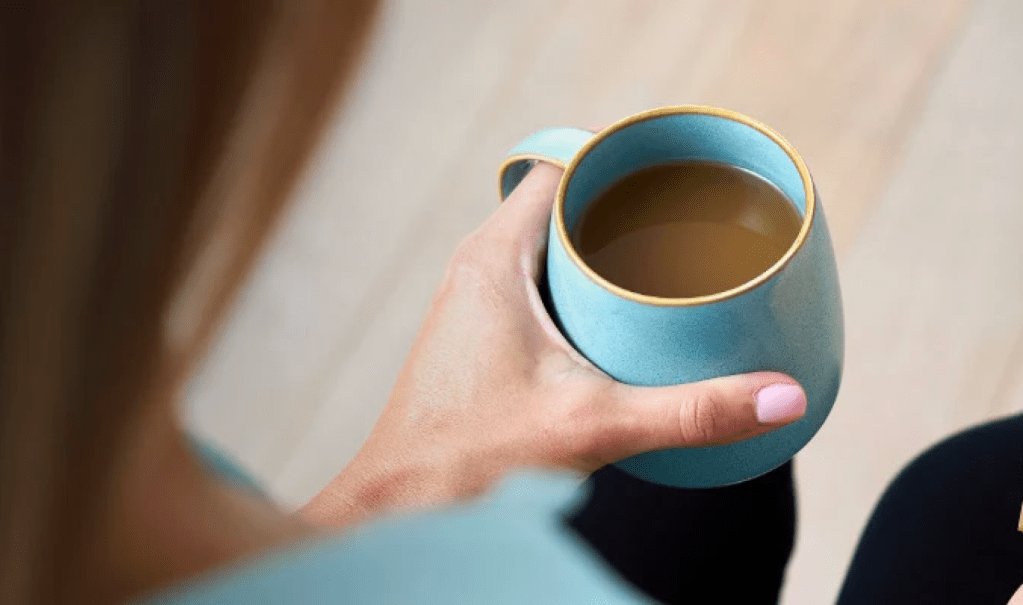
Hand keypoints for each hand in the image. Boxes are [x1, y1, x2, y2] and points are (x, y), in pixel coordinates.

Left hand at [302, 162, 806, 526]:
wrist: (401, 507)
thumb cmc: (469, 458)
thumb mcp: (595, 425)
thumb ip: (694, 410)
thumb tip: (783, 395)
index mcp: (493, 258)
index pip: (559, 170)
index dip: (614, 165)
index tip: (668, 180)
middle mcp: (475, 268)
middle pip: (557, 207)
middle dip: (619, 213)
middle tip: (680, 232)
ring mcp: (471, 301)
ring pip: (544, 248)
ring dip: (596, 254)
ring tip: (658, 271)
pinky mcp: (477, 336)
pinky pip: (533, 286)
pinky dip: (574, 290)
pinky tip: (612, 324)